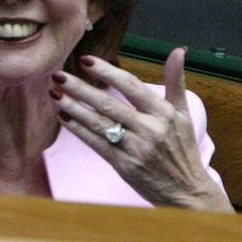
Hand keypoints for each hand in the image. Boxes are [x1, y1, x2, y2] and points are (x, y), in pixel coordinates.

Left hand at [48, 47, 233, 211]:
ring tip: (54, 94)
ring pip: (99, 123)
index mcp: (163, 113)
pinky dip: (79, 130)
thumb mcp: (183, 113)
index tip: (86, 60)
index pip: (131, 86)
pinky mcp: (124, 165)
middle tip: (58, 75)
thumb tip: (178, 50)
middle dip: (80, 88)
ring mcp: (136, 148)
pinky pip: (97, 143)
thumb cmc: (182, 148)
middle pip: (109, 104)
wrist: (187, 191)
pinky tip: (64, 117)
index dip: (107, 72)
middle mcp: (150, 129)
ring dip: (73, 107)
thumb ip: (176, 81)